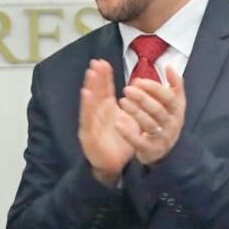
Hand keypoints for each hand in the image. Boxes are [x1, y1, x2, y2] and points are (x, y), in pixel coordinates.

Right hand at [78, 59, 134, 185]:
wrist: (113, 166)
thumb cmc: (120, 143)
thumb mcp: (130, 121)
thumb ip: (134, 107)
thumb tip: (142, 91)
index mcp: (107, 110)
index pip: (105, 90)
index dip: (104, 77)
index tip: (103, 62)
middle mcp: (97, 115)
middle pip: (96, 93)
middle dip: (95, 77)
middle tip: (96, 62)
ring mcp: (91, 124)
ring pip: (90, 103)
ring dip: (89, 87)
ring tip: (90, 73)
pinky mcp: (88, 135)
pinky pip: (87, 119)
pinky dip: (86, 106)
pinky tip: (86, 94)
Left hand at [117, 66, 185, 164]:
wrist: (165, 148)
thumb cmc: (166, 119)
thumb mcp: (174, 103)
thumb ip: (174, 85)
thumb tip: (169, 67)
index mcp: (177, 110)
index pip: (169, 97)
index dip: (154, 88)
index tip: (137, 80)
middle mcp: (172, 124)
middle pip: (158, 110)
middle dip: (142, 98)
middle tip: (127, 89)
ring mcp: (163, 138)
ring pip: (149, 124)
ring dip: (135, 112)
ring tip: (121, 101)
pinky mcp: (151, 149)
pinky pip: (140, 142)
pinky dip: (128, 133)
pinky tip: (117, 123)